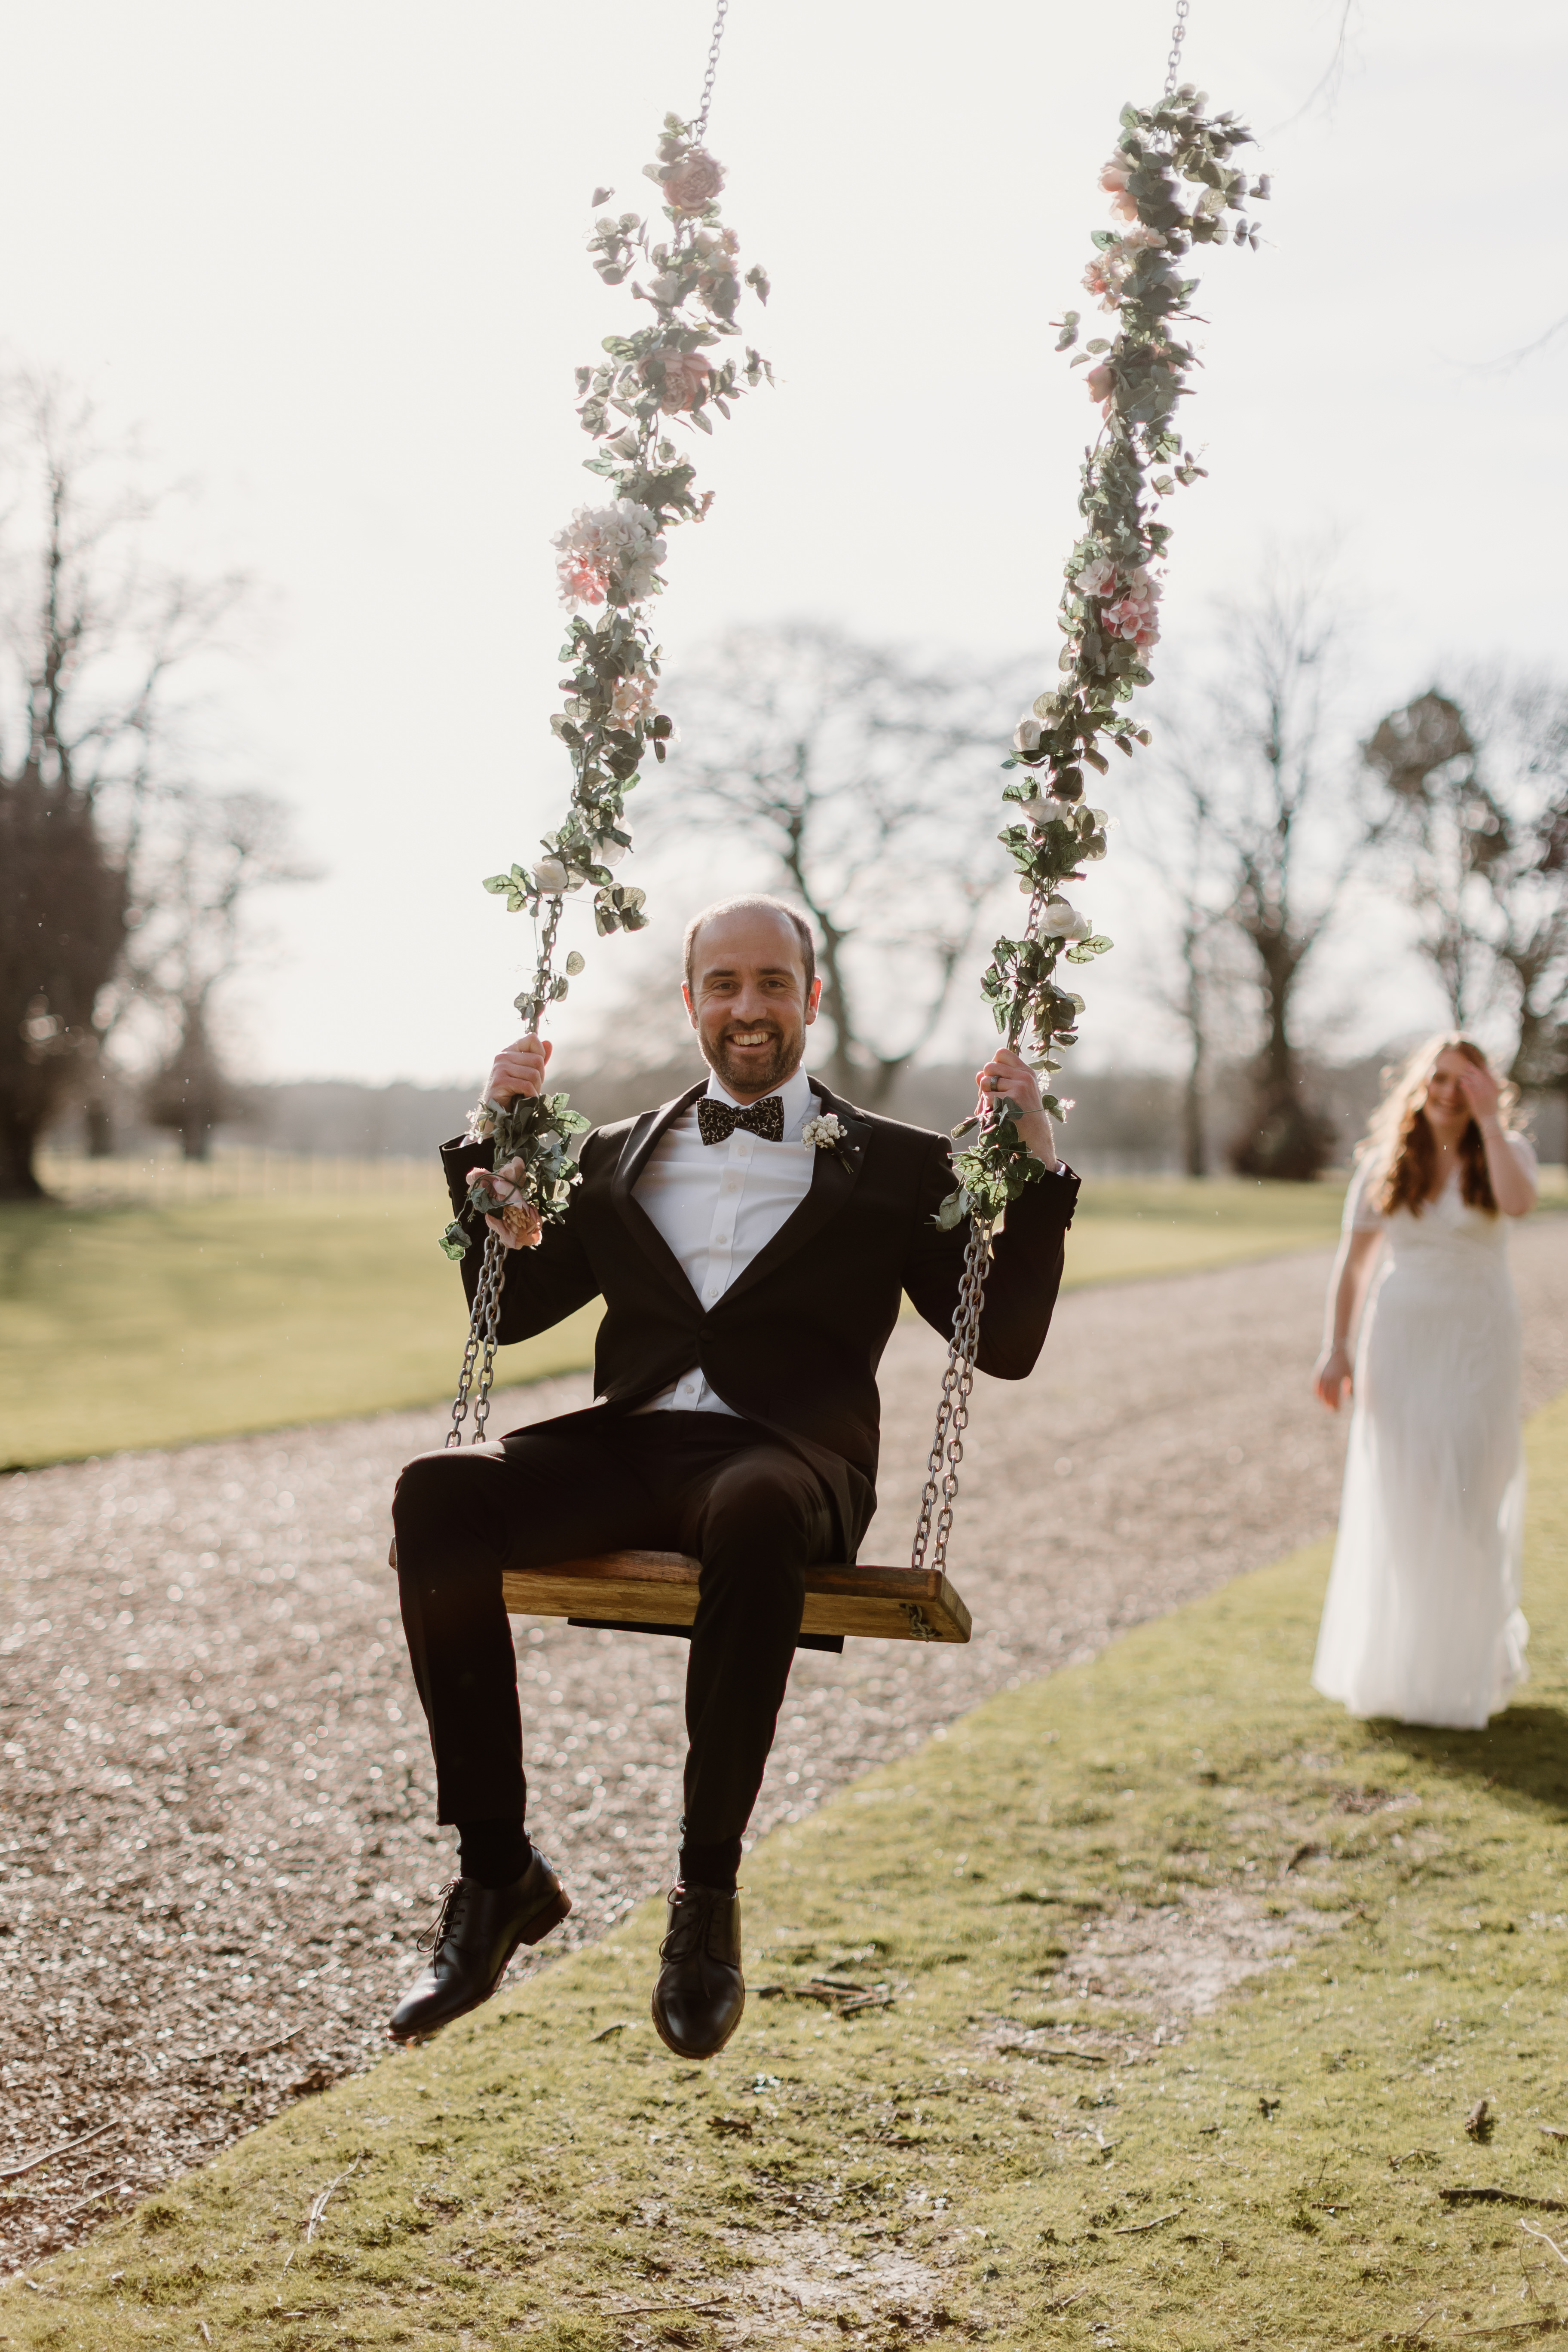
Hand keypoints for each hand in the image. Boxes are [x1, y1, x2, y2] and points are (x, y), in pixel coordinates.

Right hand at [486, 1034, 551, 1105]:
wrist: (499, 1114)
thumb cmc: (514, 1093)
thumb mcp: (529, 1073)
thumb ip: (538, 1058)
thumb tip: (548, 1043)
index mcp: (509, 1051)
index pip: (531, 1038)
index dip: (540, 1054)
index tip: (535, 1069)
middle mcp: (502, 1056)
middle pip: (537, 1060)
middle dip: (540, 1078)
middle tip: (530, 1088)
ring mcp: (500, 1068)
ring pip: (534, 1074)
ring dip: (535, 1089)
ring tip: (526, 1095)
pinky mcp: (500, 1082)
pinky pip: (526, 1086)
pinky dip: (530, 1096)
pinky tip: (524, 1100)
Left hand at [976, 1045, 1057, 1168]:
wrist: (1035, 1139)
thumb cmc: (1023, 1118)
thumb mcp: (1016, 1095)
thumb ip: (998, 1082)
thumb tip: (979, 1074)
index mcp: (1026, 1072)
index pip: (1001, 1053)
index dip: (993, 1065)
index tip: (996, 1080)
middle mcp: (1024, 1076)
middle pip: (989, 1067)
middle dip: (985, 1083)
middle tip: (993, 1098)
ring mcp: (1019, 1087)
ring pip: (985, 1082)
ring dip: (983, 1096)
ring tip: (994, 1108)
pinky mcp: (1011, 1100)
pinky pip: (986, 1098)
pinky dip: (985, 1108)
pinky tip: (995, 1116)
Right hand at [1313, 1344, 1352, 1411]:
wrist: (1336, 1350)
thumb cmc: (1347, 1363)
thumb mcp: (1351, 1375)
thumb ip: (1352, 1388)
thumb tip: (1352, 1399)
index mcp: (1336, 1381)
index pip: (1334, 1398)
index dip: (1336, 1406)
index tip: (1338, 1411)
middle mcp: (1327, 1380)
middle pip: (1326, 1397)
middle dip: (1329, 1405)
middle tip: (1333, 1411)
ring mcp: (1320, 1377)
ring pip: (1320, 1393)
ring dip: (1323, 1401)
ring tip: (1326, 1405)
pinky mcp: (1317, 1374)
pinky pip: (1315, 1387)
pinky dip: (1317, 1393)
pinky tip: (1320, 1397)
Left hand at [1456, 1058, 1501, 1124]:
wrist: (1489, 1120)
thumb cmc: (1491, 1111)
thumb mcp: (1494, 1099)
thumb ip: (1491, 1090)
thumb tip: (1487, 1083)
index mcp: (1494, 1089)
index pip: (1489, 1076)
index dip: (1485, 1068)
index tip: (1481, 1063)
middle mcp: (1488, 1090)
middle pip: (1479, 1076)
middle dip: (1473, 1069)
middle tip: (1467, 1064)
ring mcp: (1481, 1094)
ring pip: (1472, 1080)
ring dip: (1466, 1076)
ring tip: (1462, 1074)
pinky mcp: (1474, 1099)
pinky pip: (1468, 1088)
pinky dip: (1464, 1084)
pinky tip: (1460, 1082)